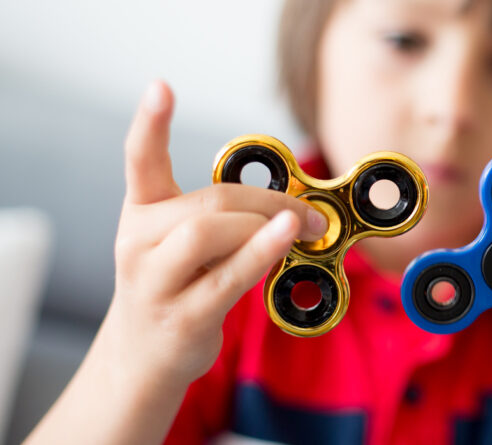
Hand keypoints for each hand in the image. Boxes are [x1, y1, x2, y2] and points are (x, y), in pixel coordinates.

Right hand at [101, 80, 327, 388]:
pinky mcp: (180, 317)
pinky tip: (288, 238)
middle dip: (269, 200)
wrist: (142, 358)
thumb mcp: (182, 245)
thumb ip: (222, 219)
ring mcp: (154, 282)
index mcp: (141, 214)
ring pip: (208, 232)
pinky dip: (262, 252)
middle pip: (208, 201)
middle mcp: (138, 242)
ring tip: (304, 228)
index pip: (139, 160)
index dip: (149, 123)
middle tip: (311, 211)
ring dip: (266, 223)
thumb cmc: (174, 289)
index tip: (161, 87)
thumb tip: (289, 205)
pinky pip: (227, 277)